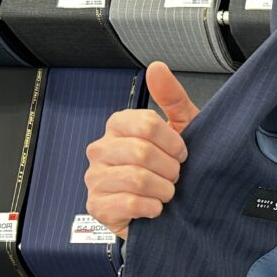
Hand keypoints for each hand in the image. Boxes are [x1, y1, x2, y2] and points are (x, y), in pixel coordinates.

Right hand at [84, 61, 197, 239]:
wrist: (171, 208)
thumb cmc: (172, 166)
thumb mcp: (181, 129)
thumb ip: (172, 97)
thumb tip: (157, 67)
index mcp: (119, 126)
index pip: (146, 124)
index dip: (173, 143)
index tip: (181, 153)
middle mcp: (101, 149)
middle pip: (142, 152)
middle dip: (170, 169)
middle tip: (174, 177)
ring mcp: (95, 178)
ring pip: (136, 179)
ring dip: (163, 190)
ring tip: (166, 192)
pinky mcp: (97, 206)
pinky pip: (129, 203)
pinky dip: (152, 208)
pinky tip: (154, 207)